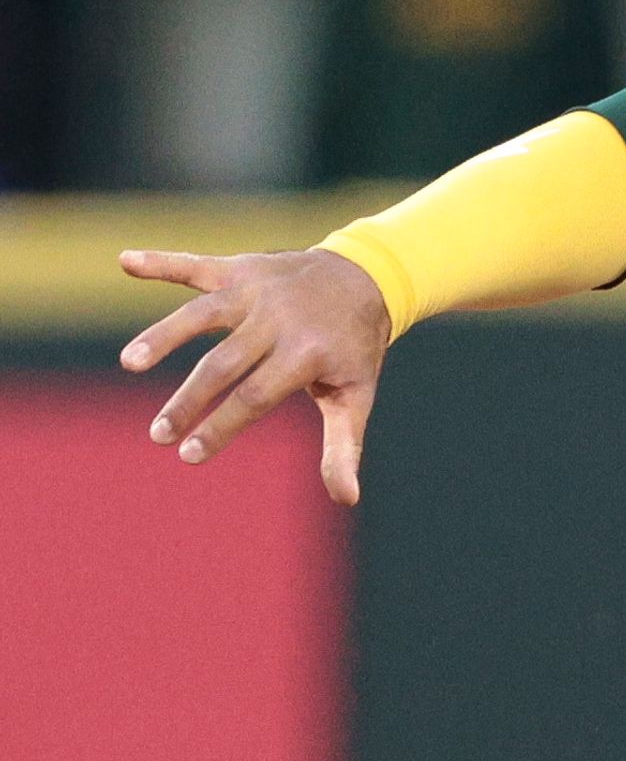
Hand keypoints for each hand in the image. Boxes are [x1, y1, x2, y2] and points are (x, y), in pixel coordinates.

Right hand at [117, 246, 394, 503]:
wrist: (364, 280)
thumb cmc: (352, 350)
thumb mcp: (356, 396)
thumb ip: (343, 446)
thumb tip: (346, 498)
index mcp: (307, 354)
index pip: (255, 396)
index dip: (221, 427)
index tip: (190, 456)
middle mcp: (278, 320)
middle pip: (223, 365)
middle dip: (189, 402)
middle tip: (158, 435)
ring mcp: (255, 291)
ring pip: (201, 315)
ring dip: (162, 336)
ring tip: (130, 363)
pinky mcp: (238, 269)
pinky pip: (195, 266)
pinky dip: (161, 263)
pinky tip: (125, 262)